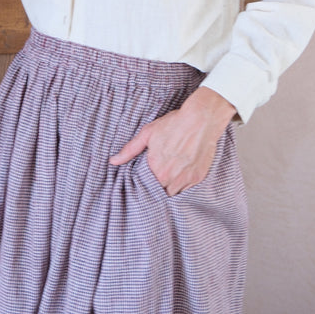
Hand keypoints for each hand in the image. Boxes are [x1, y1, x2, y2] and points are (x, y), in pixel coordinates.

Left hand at [109, 87, 236, 195]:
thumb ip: (130, 150)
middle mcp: (170, 178)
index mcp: (156, 169)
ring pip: (173, 194)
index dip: (144, 186)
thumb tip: (113, 161)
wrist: (201, 119)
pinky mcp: (198, 178)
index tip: (144, 181)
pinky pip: (187, 190)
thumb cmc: (174, 124)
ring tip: (167, 178)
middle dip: (156, 188)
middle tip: (155, 179)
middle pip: (159, 193)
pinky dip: (182, 185)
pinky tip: (180, 175)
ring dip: (169, 188)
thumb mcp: (148, 133)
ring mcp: (186, 179)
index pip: (145, 188)